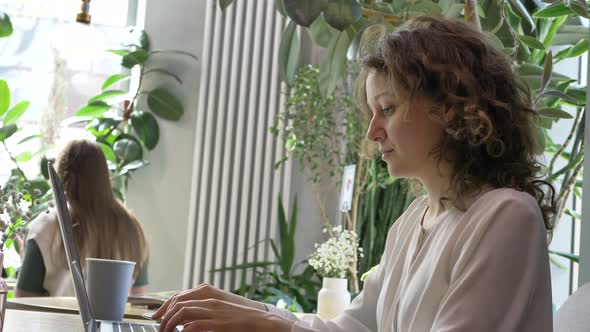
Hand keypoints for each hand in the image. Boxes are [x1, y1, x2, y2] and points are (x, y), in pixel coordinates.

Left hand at [156, 298, 294, 331]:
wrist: (261, 322)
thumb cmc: (243, 322)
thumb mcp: (221, 316)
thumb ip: (205, 317)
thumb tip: (187, 324)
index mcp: (209, 298)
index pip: (180, 297)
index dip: (165, 307)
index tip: (157, 317)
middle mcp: (209, 302)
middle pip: (178, 303)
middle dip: (164, 316)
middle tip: (158, 328)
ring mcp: (212, 311)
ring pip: (181, 312)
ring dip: (169, 323)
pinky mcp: (216, 323)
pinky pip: (192, 326)